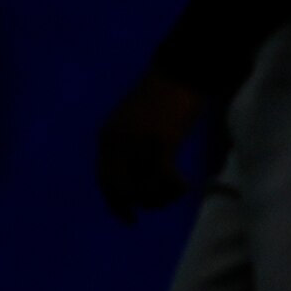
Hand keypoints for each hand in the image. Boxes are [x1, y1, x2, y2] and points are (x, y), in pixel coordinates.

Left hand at [95, 72, 201, 219]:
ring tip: (177, 188)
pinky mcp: (161, 141)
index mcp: (107, 137)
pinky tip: (185, 183)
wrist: (181, 72)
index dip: (116, 204)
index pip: (105, 181)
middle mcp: (117, 142)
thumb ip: (129, 147)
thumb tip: (138, 177)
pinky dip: (174, 187)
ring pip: (143, 188)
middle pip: (121, 190)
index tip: (130, 219)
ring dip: (162, 196)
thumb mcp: (134, 123)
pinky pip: (162, 177)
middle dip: (142, 203)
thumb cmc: (163, 97)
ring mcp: (137, 142)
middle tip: (162, 201)